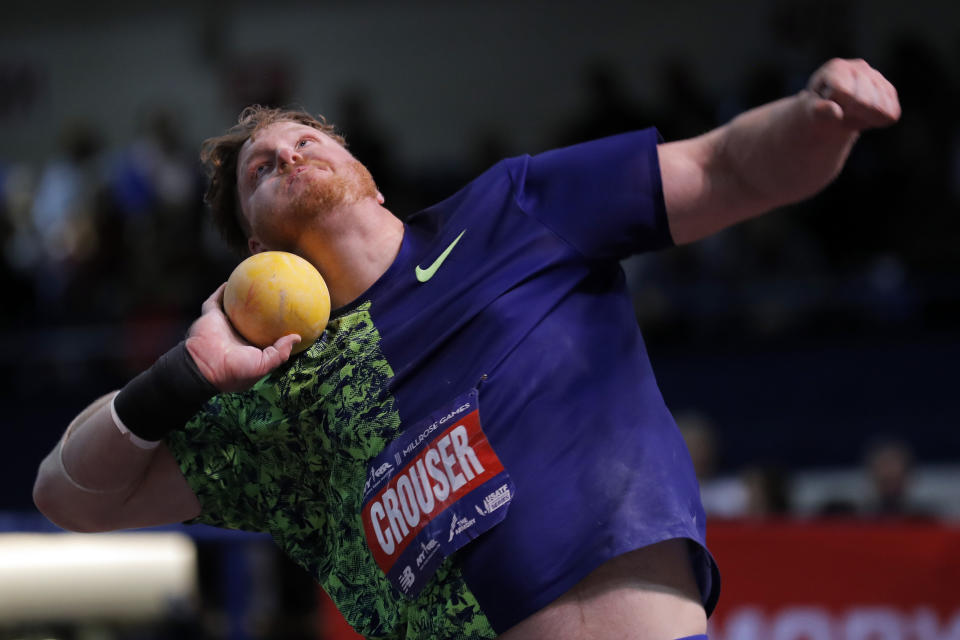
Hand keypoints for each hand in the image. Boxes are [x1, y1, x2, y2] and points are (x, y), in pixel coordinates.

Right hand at [183, 283, 300, 391]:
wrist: (205, 367)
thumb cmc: (235, 370)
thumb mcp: (263, 365)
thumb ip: (280, 352)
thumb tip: (298, 337)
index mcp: (249, 347)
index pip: (265, 334)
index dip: (276, 327)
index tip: (291, 316)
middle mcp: (236, 334)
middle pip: (251, 318)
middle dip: (261, 308)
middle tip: (275, 295)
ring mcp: (223, 325)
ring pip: (233, 307)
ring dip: (241, 296)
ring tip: (255, 283)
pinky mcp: (210, 316)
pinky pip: (216, 300)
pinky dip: (222, 291)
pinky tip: (232, 280)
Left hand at [806, 58, 900, 130]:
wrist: (830, 112)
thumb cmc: (817, 110)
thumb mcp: (811, 112)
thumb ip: (820, 111)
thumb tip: (835, 111)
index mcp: (836, 68)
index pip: (846, 93)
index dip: (837, 108)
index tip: (829, 106)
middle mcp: (859, 67)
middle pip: (865, 102)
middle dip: (852, 114)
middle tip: (841, 112)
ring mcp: (877, 77)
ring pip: (881, 108)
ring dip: (864, 118)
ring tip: (850, 113)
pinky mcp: (889, 90)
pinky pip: (891, 114)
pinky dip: (876, 121)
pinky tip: (863, 115)